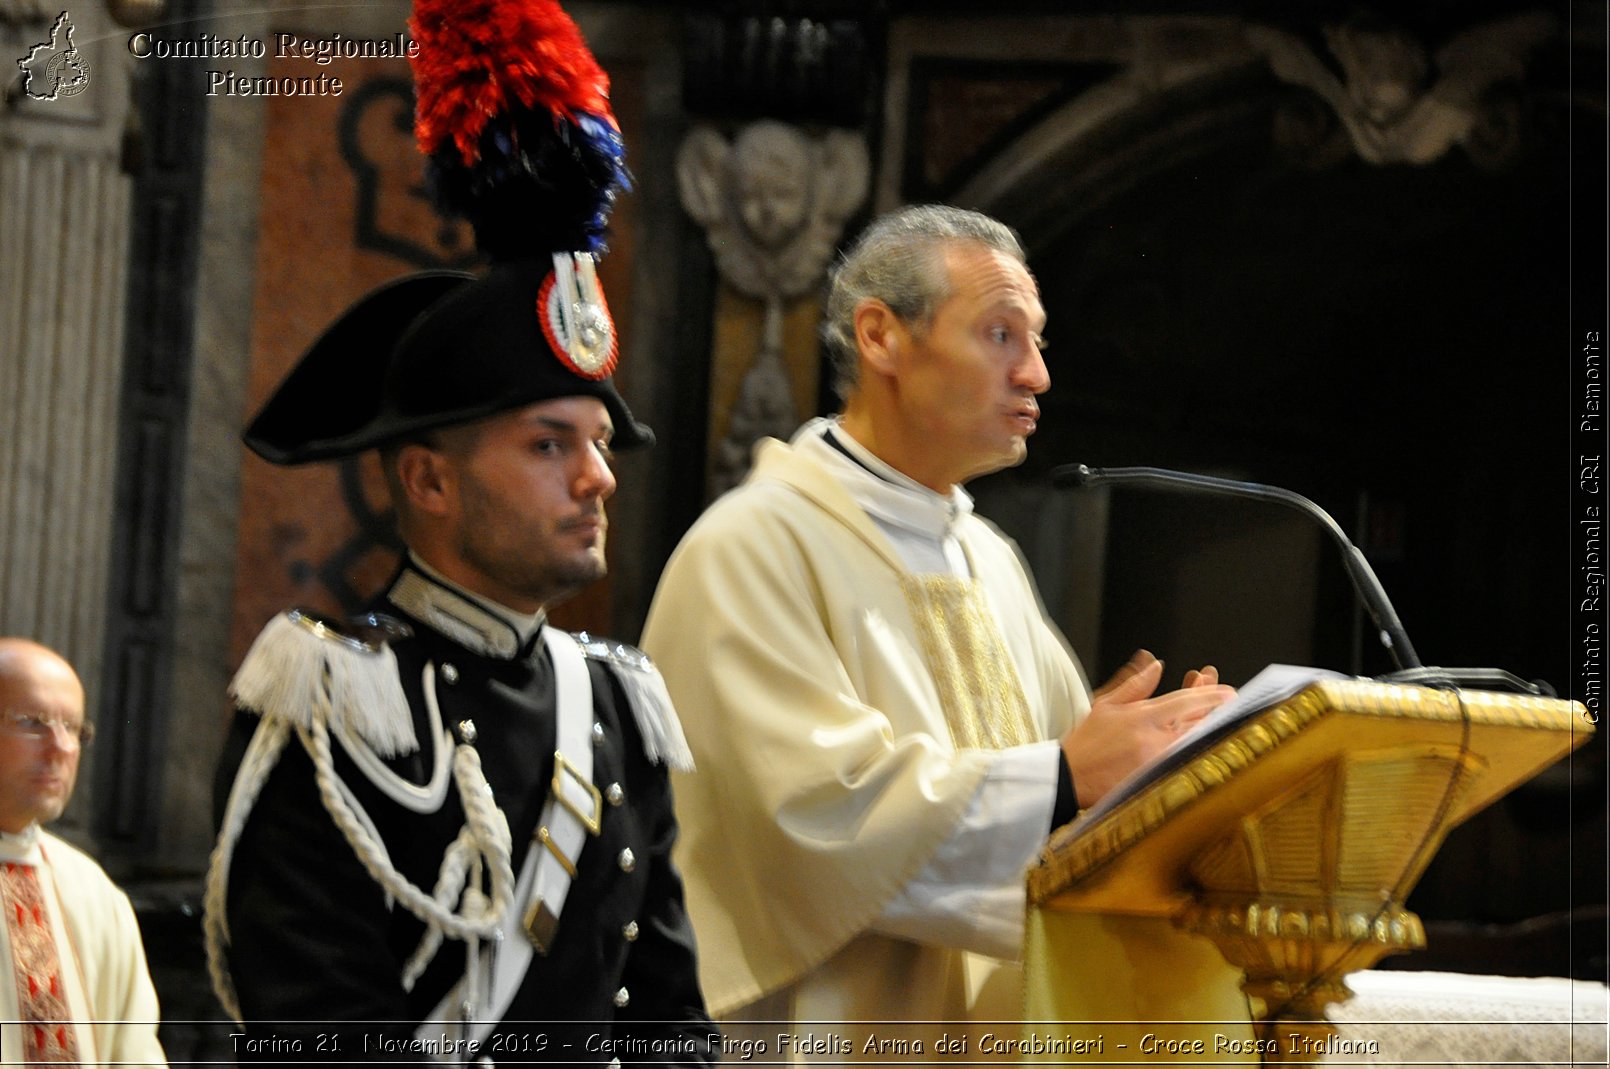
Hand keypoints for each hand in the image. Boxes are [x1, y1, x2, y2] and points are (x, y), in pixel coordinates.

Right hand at [1061, 650, 1234, 808]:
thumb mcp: (1106, 705)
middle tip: (1229, 699)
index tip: (1228, 691)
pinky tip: (1205, 740)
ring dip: (1209, 727)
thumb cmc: (1086, 741)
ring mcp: (1158, 761)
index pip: (1184, 702)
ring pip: (1195, 741)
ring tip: (1219, 715)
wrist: (1070, 777)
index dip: (1210, 695)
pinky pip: (1185, 760)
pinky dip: (1196, 747)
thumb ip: (1135, 684)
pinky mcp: (1157, 778)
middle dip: (1215, 709)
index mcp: (1142, 717)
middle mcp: (1154, 739)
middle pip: (1197, 722)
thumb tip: (1157, 664)